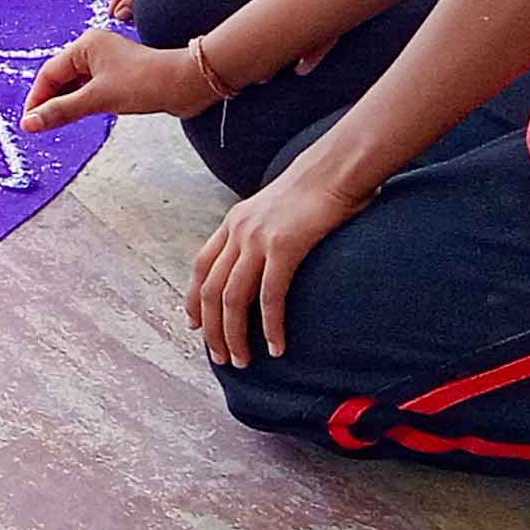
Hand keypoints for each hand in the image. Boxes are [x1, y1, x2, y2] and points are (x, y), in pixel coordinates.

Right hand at [20, 22, 219, 132]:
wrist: (186, 84)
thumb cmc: (144, 83)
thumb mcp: (97, 99)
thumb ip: (61, 111)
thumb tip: (29, 124)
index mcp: (85, 45)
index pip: (49, 73)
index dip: (37, 99)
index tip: (28, 122)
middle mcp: (94, 49)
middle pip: (61, 77)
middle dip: (49, 101)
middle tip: (39, 126)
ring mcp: (108, 62)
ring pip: (76, 85)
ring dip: (66, 103)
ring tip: (56, 124)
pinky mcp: (120, 75)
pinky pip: (91, 89)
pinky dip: (82, 103)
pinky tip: (80, 116)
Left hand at [188, 167, 364, 366]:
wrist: (336, 168)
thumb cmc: (315, 191)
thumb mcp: (275, 210)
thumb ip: (262, 234)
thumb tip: (264, 261)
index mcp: (233, 223)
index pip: (201, 267)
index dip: (194, 300)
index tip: (195, 327)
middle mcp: (238, 232)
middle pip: (212, 290)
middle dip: (212, 329)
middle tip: (221, 358)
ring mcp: (258, 239)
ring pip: (233, 298)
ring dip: (234, 335)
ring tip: (242, 361)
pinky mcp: (284, 246)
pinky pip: (270, 295)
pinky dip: (270, 325)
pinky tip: (275, 346)